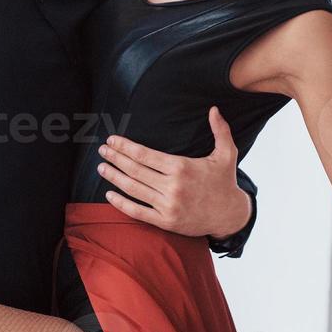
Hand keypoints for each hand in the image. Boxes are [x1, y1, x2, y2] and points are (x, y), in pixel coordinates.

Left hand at [98, 106, 251, 239]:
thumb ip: (220, 130)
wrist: (230, 215)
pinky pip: (138, 212)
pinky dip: (121, 204)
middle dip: (115, 158)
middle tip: (102, 150)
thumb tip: (214, 109)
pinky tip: (109, 194)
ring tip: (102, 167)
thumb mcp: (227, 153)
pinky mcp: (166, 221)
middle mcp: (172, 187)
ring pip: (133, 190)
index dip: (125, 147)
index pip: (145, 155)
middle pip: (135, 170)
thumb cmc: (225, 182)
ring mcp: (167, 206)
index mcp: (182, 167)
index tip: (112, 140)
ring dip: (114, 177)